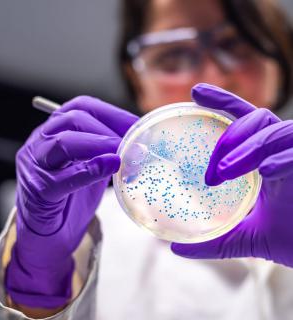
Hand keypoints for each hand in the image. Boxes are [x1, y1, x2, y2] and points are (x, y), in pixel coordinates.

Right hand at [5, 96, 137, 307]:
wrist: (46, 237)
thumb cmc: (68, 201)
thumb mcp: (90, 168)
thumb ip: (107, 153)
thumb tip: (142, 143)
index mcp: (51, 132)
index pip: (80, 107)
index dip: (111, 113)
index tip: (138, 125)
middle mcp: (38, 144)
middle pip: (71, 120)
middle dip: (107, 128)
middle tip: (134, 141)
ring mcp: (34, 167)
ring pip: (63, 142)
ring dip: (98, 144)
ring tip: (122, 153)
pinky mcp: (38, 191)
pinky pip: (63, 177)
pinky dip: (89, 170)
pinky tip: (110, 166)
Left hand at [172, 83, 292, 267]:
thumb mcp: (248, 239)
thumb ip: (215, 241)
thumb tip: (175, 249)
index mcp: (266, 158)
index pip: (245, 120)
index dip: (223, 102)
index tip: (195, 92)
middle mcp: (285, 151)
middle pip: (258, 119)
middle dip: (231, 135)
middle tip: (212, 168)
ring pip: (277, 132)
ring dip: (248, 148)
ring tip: (223, 171)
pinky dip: (282, 159)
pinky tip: (266, 171)